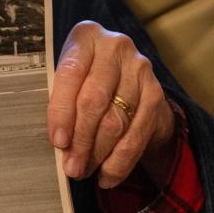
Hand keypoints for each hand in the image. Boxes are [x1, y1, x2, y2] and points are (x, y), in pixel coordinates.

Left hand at [47, 21, 175, 188]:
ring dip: (99, 153)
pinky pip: (137, 133)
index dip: (61, 111)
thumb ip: (60, 99)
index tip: (57, 141)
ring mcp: (139, 68)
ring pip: (116, 120)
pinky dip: (120, 160)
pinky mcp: (156, 92)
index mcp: (85, 36)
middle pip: (94, 100)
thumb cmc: (84, 78)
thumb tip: (58, 144)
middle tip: (71, 167)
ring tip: (84, 172)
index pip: (70, 74)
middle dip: (81, 140)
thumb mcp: (68, 78)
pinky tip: (107, 176)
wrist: (126, 76)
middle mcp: (115, 46)